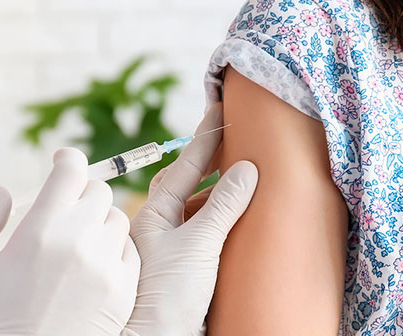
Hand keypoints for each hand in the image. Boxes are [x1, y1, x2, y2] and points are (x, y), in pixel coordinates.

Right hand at [0, 148, 138, 335]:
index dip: (67, 160)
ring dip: (99, 222)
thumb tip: (4, 192)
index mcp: (40, 231)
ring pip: (117, 219)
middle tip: (62, 212)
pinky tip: (90, 266)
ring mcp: (107, 267)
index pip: (72, 171)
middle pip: (98, 192)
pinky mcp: (125, 290)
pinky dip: (113, 251)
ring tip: (74, 243)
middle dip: (79, 195)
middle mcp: (80, 242)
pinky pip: (129, 251)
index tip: (62, 162)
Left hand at [123, 105, 260, 335]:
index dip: (204, 137)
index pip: (184, 166)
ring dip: (222, 193)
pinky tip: (244, 220)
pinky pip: (209, 236)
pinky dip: (227, 221)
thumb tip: (245, 168)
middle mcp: (160, 230)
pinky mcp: (188, 273)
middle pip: (188, 185)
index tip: (220, 107)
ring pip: (199, 211)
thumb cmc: (167, 296)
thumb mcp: (198, 244)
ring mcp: (174, 251)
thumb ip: (223, 205)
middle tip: (236, 136)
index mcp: (154, 215)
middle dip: (211, 161)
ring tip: (248, 174)